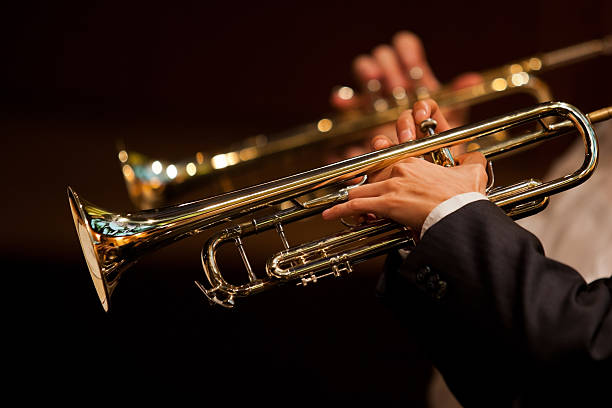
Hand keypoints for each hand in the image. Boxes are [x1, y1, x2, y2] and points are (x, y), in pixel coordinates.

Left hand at [322, 100, 487, 232]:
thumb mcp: (471, 173)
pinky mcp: (387, 204)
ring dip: (350, 199)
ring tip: (337, 208)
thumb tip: (475, 157)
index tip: (373, 177)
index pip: (386, 160)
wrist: (461, 214)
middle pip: (370, 176)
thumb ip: (471, 161)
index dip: (377, 170)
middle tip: (356, 197)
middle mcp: (399, 170)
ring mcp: (391, 186)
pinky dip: (339, 210)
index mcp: (415, 161)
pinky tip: (329, 215)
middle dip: (362, 188)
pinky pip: (355, 205)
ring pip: (360, 189)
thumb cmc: (465, 197)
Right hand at [329, 31, 482, 158]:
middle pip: (384, 57)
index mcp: (414, 78)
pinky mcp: (360, 117)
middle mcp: (393, 83)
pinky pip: (347, 101)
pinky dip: (344, 99)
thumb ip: (458, 100)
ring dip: (370, 72)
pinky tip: (343, 103)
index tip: (413, 70)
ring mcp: (375, 97)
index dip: (407, 52)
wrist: (416, 174)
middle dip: (391, 68)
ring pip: (365, 69)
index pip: (405, 48)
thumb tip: (472, 80)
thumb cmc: (435, 146)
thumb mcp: (450, 122)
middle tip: (397, 86)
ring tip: (376, 83)